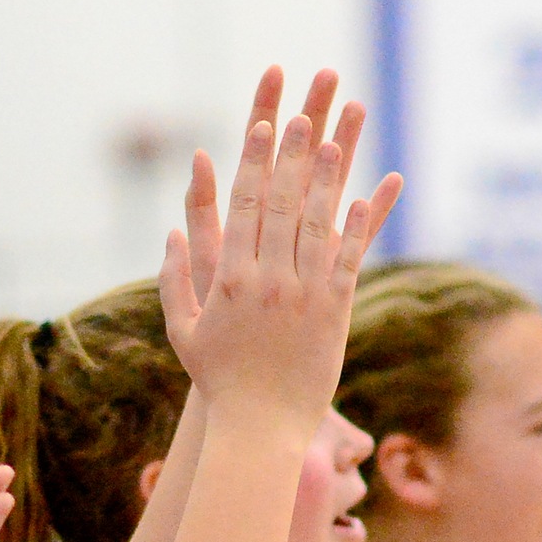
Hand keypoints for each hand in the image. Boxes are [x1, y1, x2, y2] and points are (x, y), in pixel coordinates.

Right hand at [160, 66, 401, 436]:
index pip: (244, 207)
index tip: (264, 126)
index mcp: (229, 279)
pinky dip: (360, 224)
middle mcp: (268, 280)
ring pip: (318, 223)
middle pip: (283, 204)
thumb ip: (174, 279)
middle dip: (294, 155)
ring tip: (337, 138)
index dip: (256, 163)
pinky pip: (349, 259)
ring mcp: (304, 294)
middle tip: (305, 115)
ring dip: (328, 177)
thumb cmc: (218, 380)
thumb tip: (170, 234)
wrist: (259, 427)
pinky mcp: (334, 312)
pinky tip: (371, 192)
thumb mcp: (182, 330)